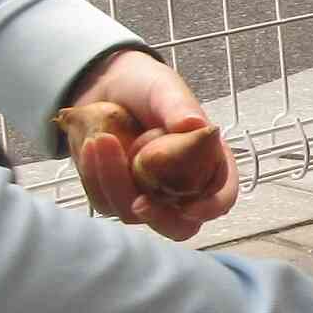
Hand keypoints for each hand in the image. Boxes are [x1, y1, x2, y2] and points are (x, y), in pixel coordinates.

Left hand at [62, 53, 239, 241]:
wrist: (103, 87)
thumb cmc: (144, 86)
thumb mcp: (164, 88)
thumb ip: (179, 106)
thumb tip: (197, 124)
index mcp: (208, 162)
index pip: (222, 196)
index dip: (211, 207)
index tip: (190, 207)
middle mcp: (181, 186)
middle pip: (180, 225)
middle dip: (159, 218)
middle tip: (139, 202)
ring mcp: (148, 195)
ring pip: (134, 214)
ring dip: (114, 182)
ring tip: (100, 139)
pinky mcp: (115, 195)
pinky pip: (105, 202)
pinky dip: (95, 177)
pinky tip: (91, 145)